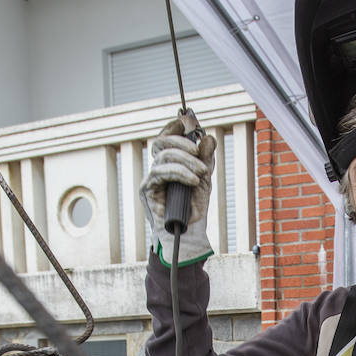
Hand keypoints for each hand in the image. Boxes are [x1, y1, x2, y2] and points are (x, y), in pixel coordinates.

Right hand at [140, 117, 217, 265]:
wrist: (188, 234)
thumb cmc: (193, 209)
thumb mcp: (204, 179)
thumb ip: (205, 159)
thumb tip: (208, 137)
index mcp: (169, 164)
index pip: (166, 138)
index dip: (174, 127)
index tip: (187, 121)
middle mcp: (157, 168)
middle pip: (162, 142)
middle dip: (182, 142)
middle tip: (199, 152)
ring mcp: (151, 179)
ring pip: (163, 156)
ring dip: (185, 160)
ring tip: (201, 172)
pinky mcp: (147, 190)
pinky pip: (160, 172)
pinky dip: (179, 173)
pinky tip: (193, 180)